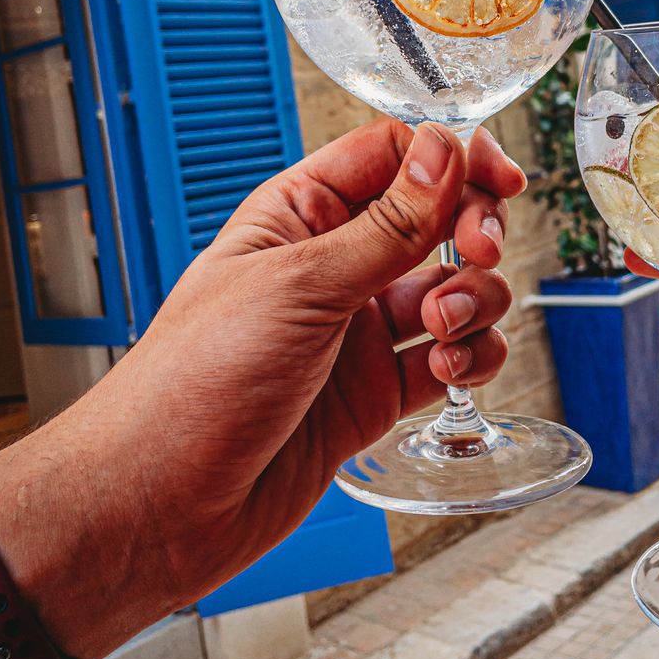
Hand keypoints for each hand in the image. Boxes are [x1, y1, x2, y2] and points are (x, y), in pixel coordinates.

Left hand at [0, 119, 522, 658]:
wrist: (163, 505)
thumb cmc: (193, 384)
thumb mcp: (298, 287)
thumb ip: (385, 226)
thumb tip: (444, 154)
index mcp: (298, 216)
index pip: (393, 158)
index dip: (450, 160)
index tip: (496, 178)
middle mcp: (333, 267)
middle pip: (435, 219)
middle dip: (470, 229)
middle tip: (478, 251)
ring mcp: (358, 332)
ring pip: (454, 289)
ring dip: (472, 298)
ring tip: (441, 325)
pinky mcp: (376, 393)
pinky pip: (451, 356)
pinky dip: (470, 356)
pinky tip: (448, 367)